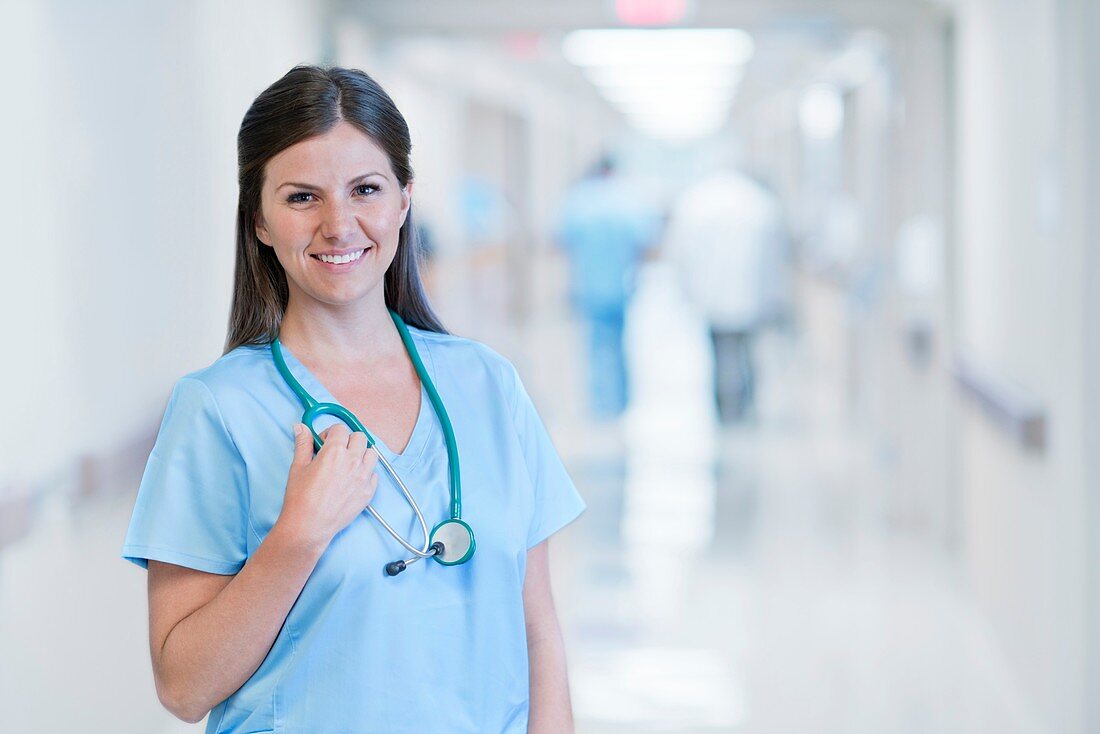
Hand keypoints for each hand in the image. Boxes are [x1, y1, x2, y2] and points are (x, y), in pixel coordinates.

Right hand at [276, 422, 378, 550]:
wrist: (309, 525)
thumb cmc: (301, 497)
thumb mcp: (298, 466)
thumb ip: (303, 444)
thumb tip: (301, 428)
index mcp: (335, 452)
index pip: (340, 429)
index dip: (330, 433)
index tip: (324, 442)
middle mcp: (353, 461)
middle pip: (359, 437)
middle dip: (347, 441)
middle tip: (336, 452)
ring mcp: (364, 477)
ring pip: (371, 453)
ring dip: (361, 454)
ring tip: (347, 464)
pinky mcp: (369, 492)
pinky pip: (374, 474)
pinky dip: (366, 472)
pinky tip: (352, 479)